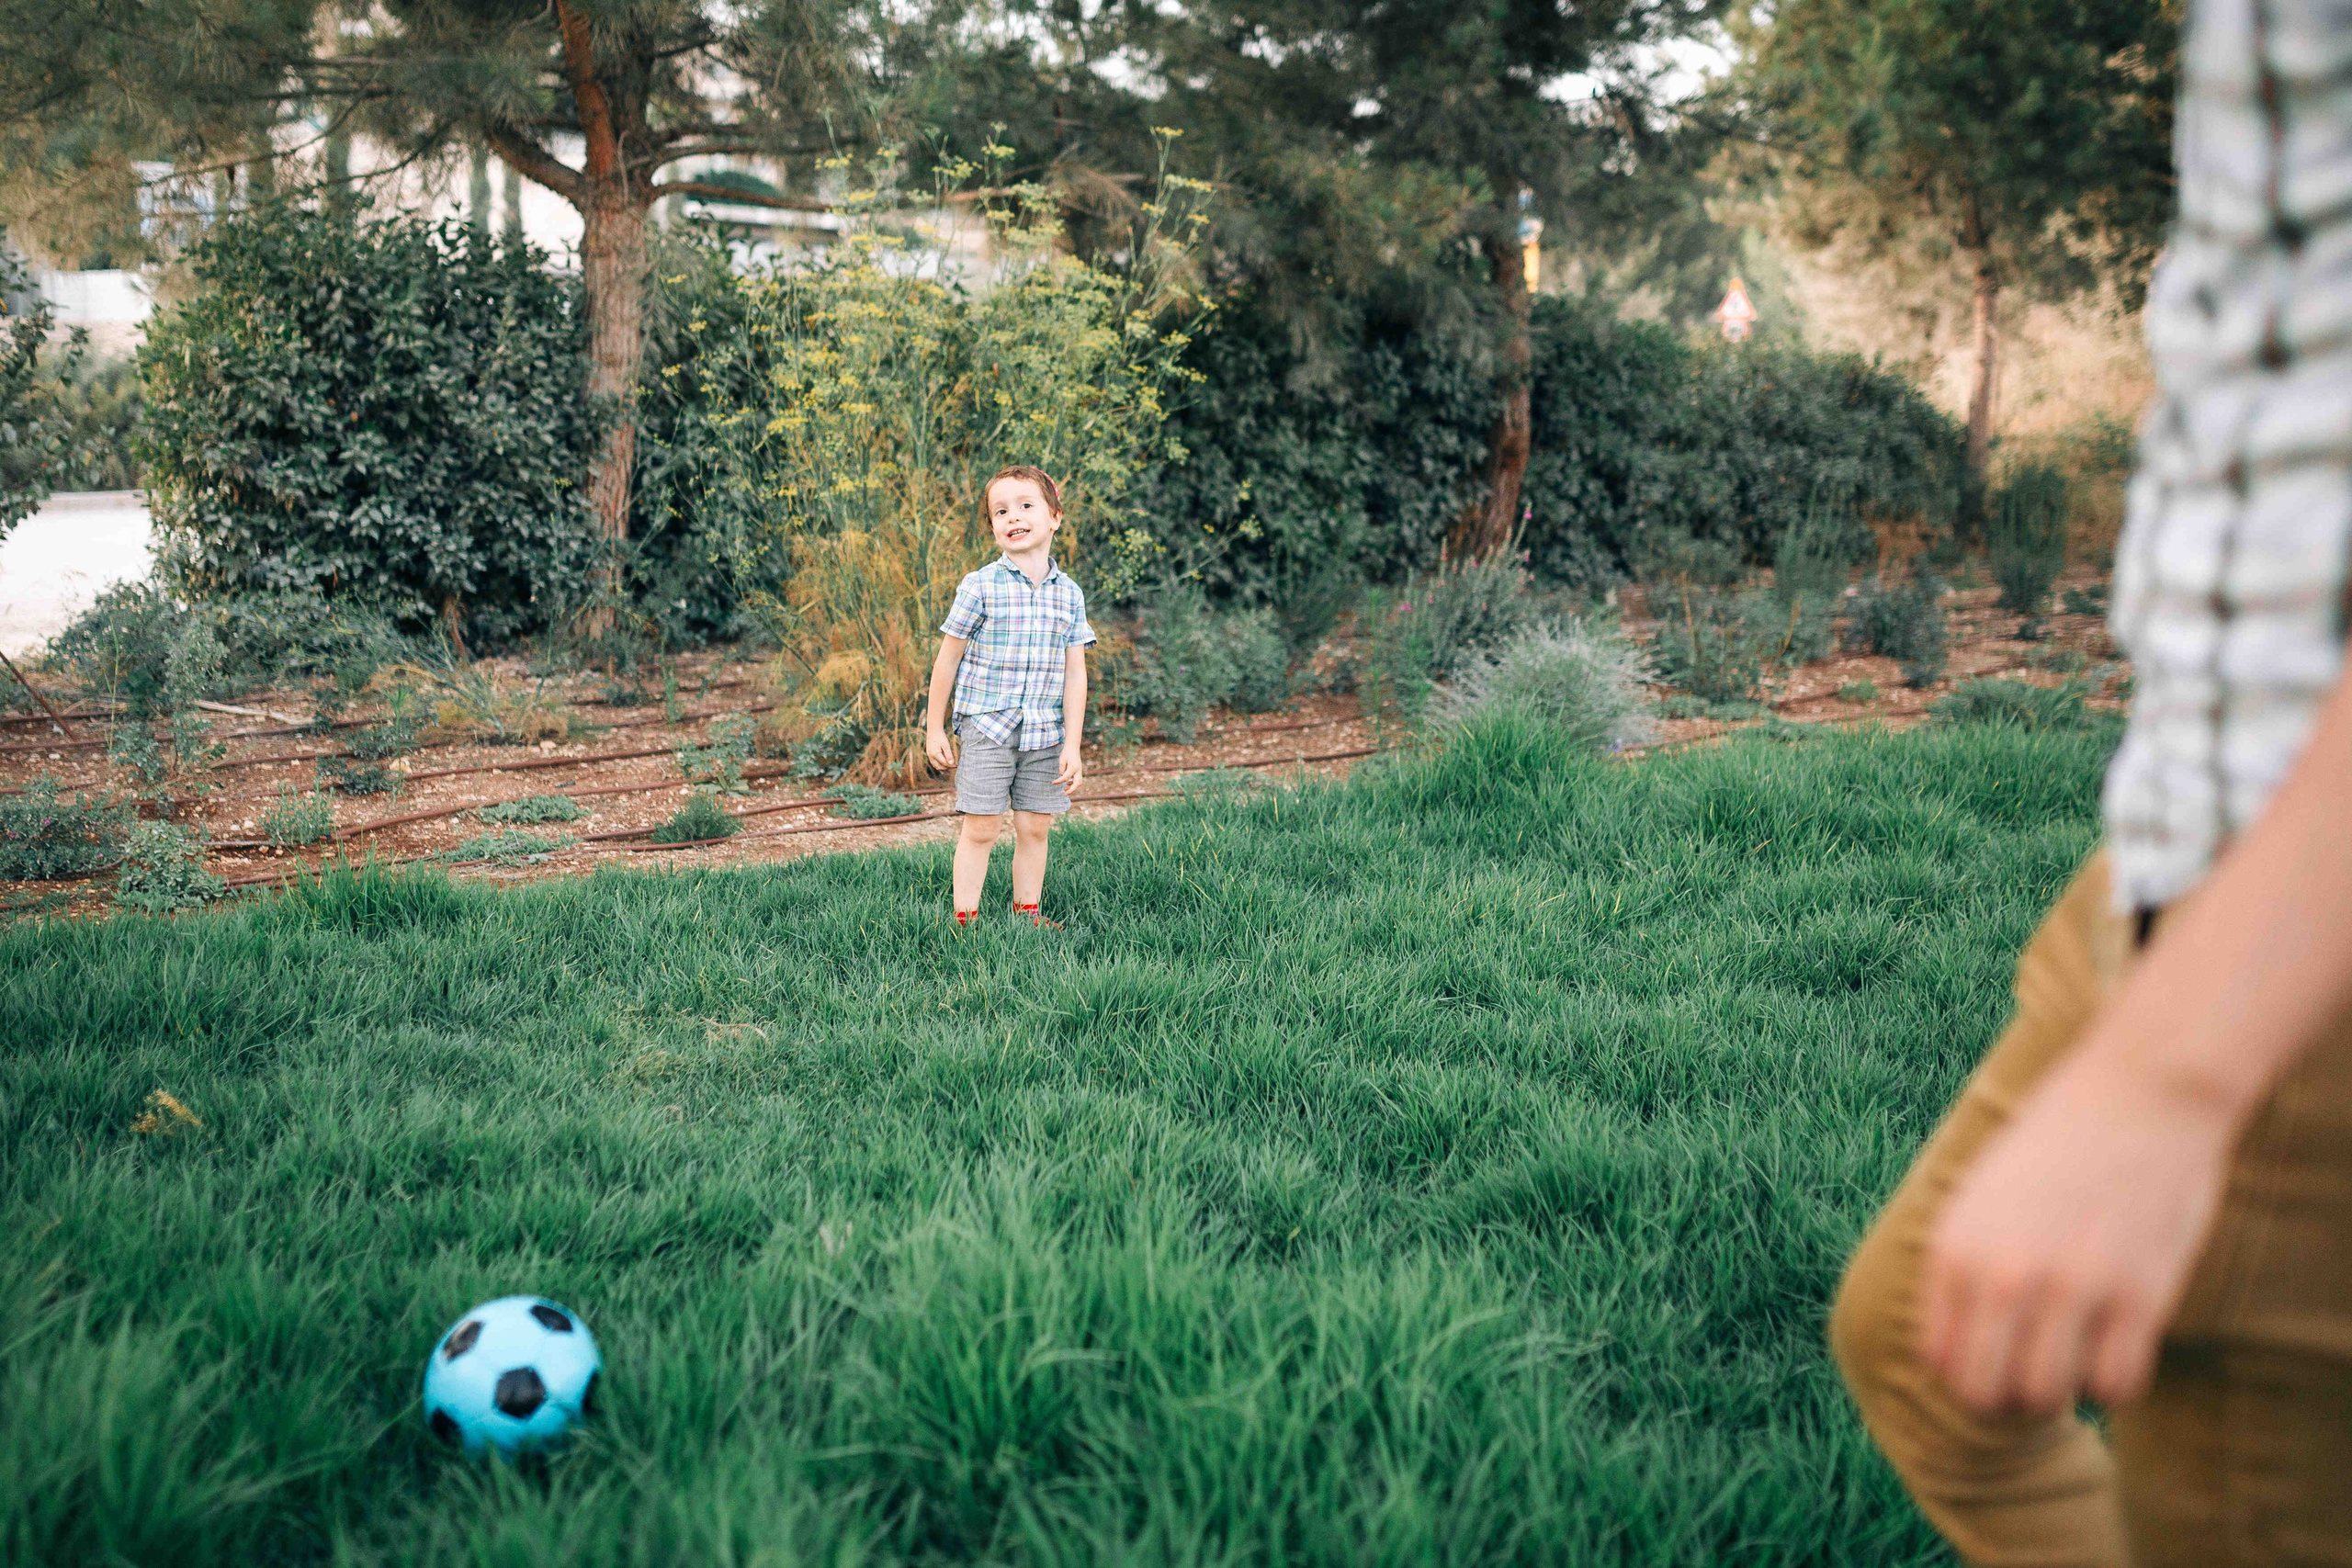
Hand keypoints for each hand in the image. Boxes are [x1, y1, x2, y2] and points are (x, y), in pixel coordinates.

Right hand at [926, 728, 955, 772]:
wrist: (933, 730)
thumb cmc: (940, 737)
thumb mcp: (946, 745)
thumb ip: (948, 755)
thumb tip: (951, 763)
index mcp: (935, 754)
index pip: (944, 763)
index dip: (951, 765)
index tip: (957, 765)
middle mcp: (931, 756)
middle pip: (939, 767)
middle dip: (947, 767)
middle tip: (954, 765)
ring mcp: (929, 755)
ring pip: (936, 765)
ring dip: (943, 766)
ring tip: (950, 763)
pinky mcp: (929, 754)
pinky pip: (934, 762)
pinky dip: (940, 763)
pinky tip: (945, 760)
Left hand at [1055, 742, 1082, 789]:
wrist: (1073, 747)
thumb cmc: (1066, 753)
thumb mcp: (1062, 760)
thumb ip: (1062, 769)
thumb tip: (1062, 776)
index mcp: (1073, 768)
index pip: (1065, 777)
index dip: (1058, 781)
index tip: (1053, 783)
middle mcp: (1078, 770)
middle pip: (1077, 783)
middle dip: (1071, 790)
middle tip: (1064, 794)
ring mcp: (1080, 771)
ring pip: (1079, 782)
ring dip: (1073, 787)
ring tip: (1065, 790)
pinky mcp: (1079, 771)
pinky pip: (1078, 779)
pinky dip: (1073, 783)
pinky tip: (1067, 783)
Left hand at [1920, 1047, 2234, 1414]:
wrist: (2138, 1091)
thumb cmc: (2056, 1142)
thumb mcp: (1978, 1194)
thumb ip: (1959, 1265)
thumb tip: (1947, 1351)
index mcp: (1954, 1247)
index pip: (1939, 1362)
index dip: (1967, 1377)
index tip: (1996, 1361)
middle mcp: (2003, 1273)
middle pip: (1986, 1395)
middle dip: (2008, 1399)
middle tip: (2035, 1371)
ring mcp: (2072, 1287)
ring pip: (2049, 1397)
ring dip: (2063, 1390)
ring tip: (2077, 1354)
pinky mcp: (2139, 1295)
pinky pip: (2117, 1386)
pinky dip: (2115, 1382)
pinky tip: (2118, 1347)